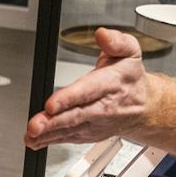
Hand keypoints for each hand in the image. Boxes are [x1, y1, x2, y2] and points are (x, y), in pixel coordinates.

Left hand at [24, 28, 157, 149]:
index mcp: (110, 84)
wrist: (144, 106)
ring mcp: (95, 123)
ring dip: (48, 134)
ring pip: (70, 129)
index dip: (69, 98)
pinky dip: (51, 141)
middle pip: (76, 115)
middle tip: (35, 125)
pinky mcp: (89, 133)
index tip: (52, 104)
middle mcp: (103, 106)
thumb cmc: (130, 79)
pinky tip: (35, 141)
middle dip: (53, 121)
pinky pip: (69, 138)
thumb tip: (103, 35)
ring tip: (31, 135)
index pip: (88, 91)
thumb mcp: (130, 52)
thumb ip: (117, 42)